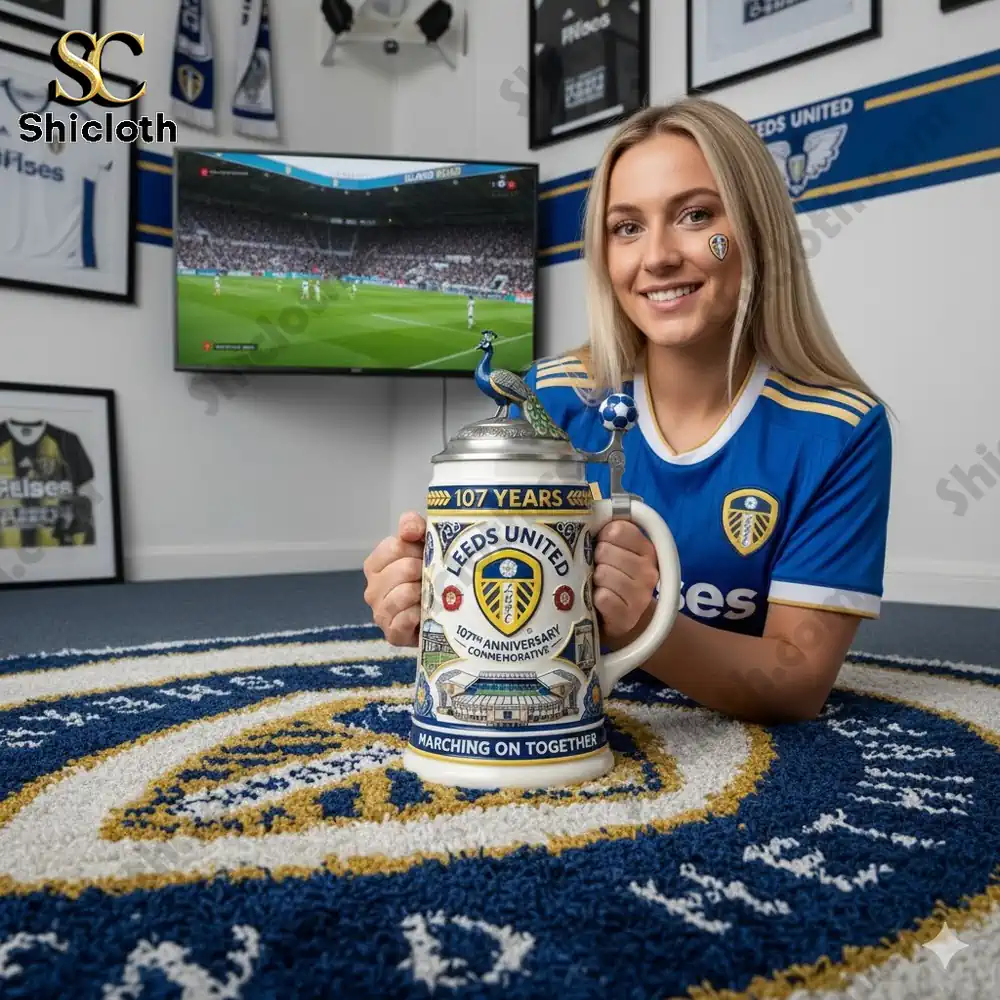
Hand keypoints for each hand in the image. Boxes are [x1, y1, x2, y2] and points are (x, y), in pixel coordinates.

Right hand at [363, 511, 426, 646]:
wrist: (440, 616)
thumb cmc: (428, 577)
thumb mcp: (423, 545)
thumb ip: (414, 526)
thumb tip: (408, 530)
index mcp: (375, 564)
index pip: (393, 547)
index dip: (415, 549)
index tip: (426, 555)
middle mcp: (372, 588)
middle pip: (403, 570)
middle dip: (424, 571)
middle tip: (434, 577)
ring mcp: (380, 613)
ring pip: (404, 594)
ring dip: (424, 593)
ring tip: (432, 594)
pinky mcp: (392, 634)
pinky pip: (404, 620)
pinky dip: (416, 615)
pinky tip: (423, 613)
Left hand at [593, 519, 658, 637]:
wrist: (624, 620)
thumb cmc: (614, 578)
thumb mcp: (618, 551)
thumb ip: (610, 531)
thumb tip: (591, 511)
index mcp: (647, 549)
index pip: (619, 528)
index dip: (603, 535)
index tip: (603, 544)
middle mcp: (649, 571)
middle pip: (605, 550)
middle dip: (595, 559)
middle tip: (598, 568)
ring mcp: (640, 595)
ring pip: (602, 573)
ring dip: (594, 579)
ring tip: (598, 585)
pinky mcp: (627, 616)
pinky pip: (603, 597)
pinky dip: (595, 598)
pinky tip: (598, 600)